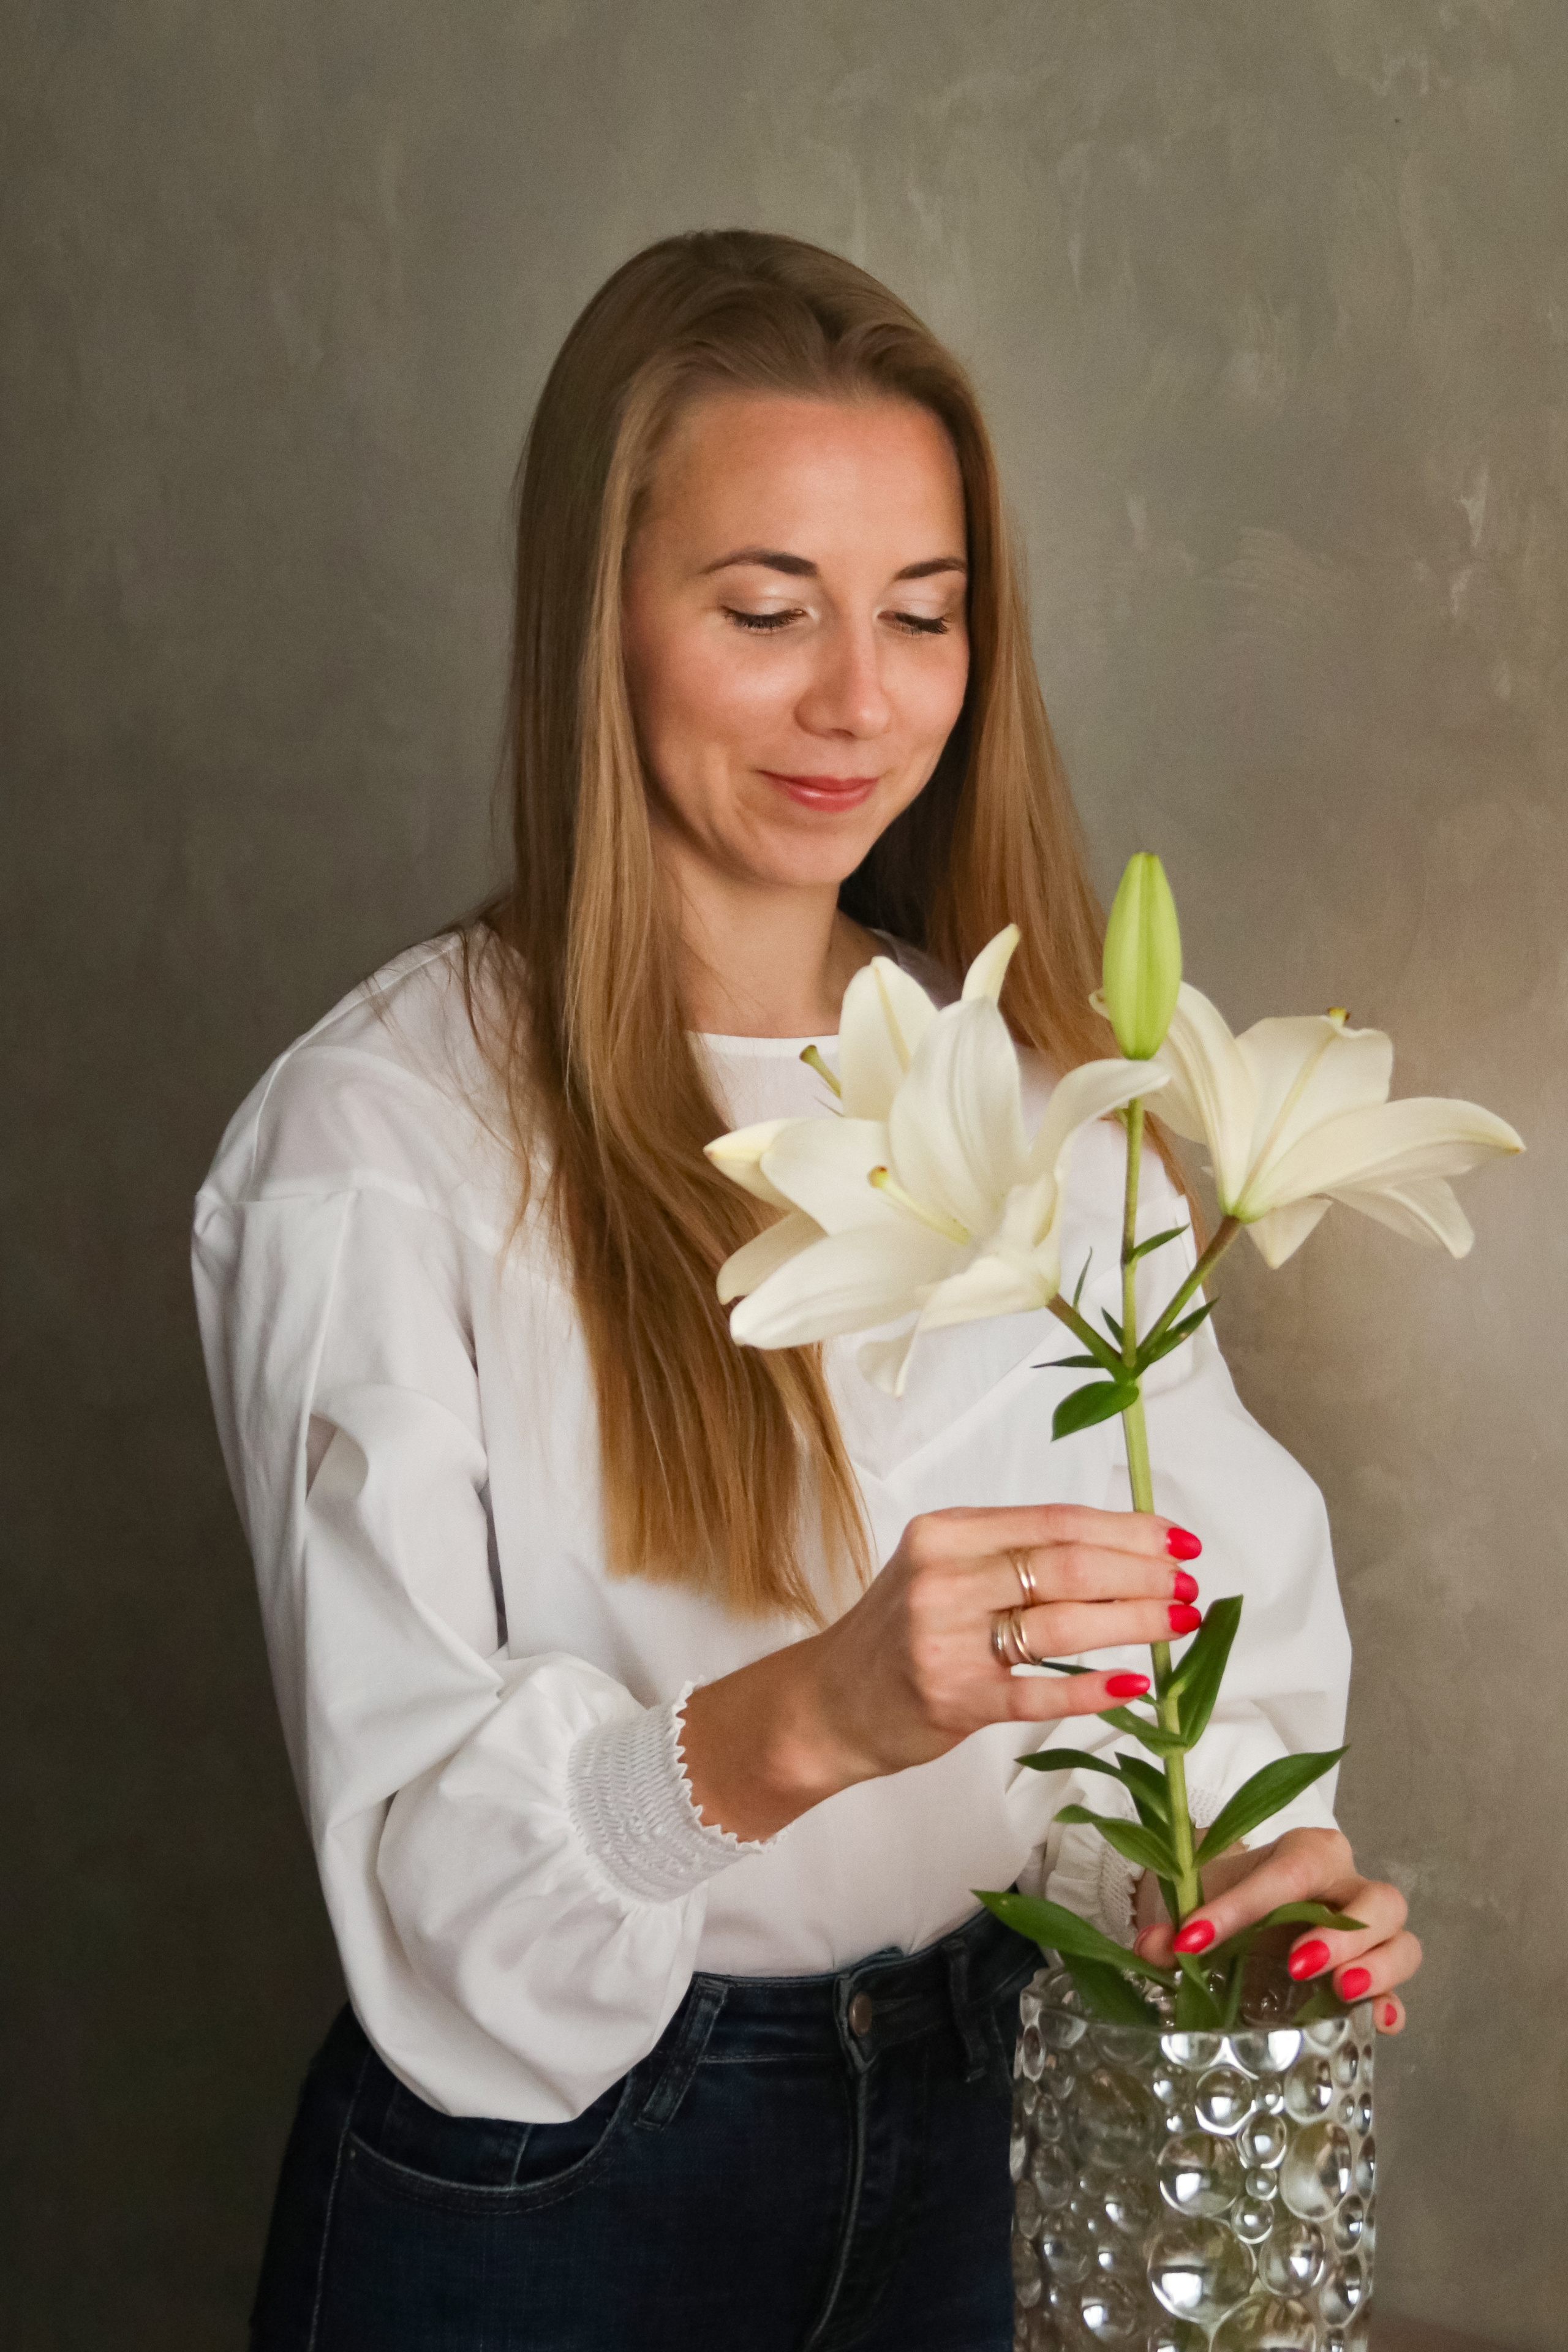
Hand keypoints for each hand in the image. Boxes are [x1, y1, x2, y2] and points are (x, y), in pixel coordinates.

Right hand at [681, 1503, 1199, 1840]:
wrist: (828, 1703)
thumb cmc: (899, 1632)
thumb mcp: (942, 1570)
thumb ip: (1013, 1555)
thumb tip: (1119, 1549)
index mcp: (946, 1533)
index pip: (1054, 1521)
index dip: (1126, 1529)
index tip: (1178, 1540)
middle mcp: (942, 1578)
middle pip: (1065, 1566)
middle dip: (1141, 1573)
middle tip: (1189, 1586)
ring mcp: (945, 1640)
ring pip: (1060, 1624)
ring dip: (1132, 1622)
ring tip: (1179, 1623)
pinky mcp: (951, 1699)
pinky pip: (1036, 1692)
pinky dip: (1090, 1689)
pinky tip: (1133, 1686)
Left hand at [1131, 1826, 1420, 2033]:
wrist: (1246, 1910)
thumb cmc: (1231, 1895)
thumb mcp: (1201, 1899)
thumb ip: (1174, 1923)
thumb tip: (1150, 1946)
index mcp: (1308, 1853)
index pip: (1288, 1872)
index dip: (1242, 1906)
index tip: (1196, 1939)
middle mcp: (1350, 1885)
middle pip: (1377, 1899)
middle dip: (1342, 1934)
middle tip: (1297, 1964)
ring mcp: (1372, 1932)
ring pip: (1401, 1941)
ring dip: (1376, 1967)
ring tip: (1340, 1991)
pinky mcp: (1375, 1975)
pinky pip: (1401, 1989)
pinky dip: (1392, 2003)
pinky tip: (1377, 2023)